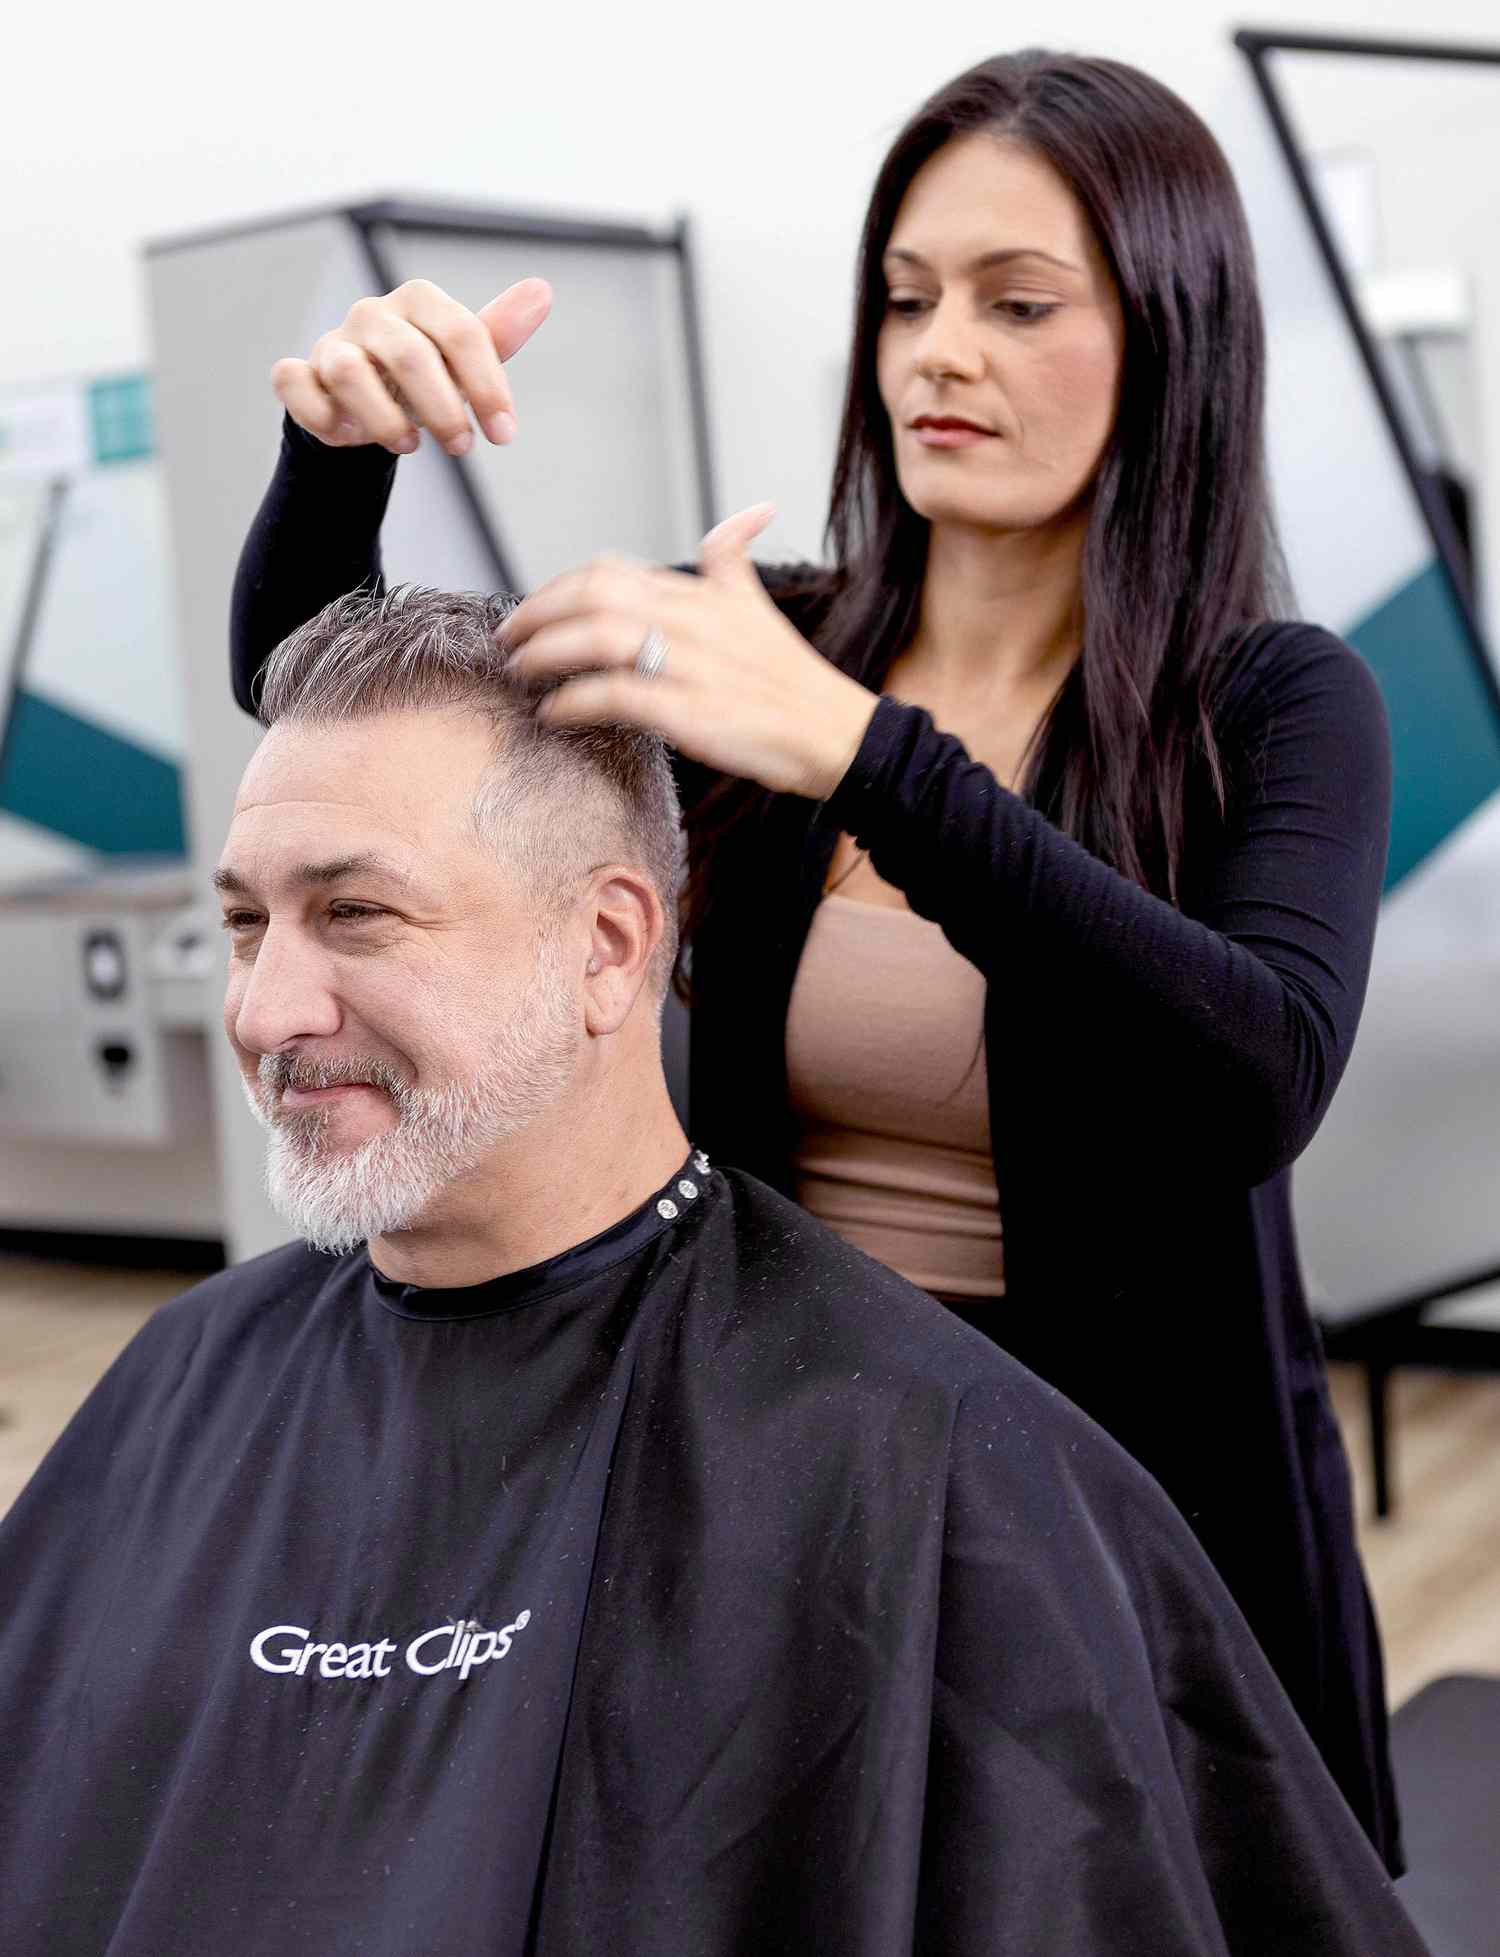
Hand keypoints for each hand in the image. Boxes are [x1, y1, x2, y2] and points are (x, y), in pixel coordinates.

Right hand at [270, 277, 552, 456]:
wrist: (368, 399)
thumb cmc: (423, 374)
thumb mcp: (464, 358)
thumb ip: (498, 331)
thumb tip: (541, 291)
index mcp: (419, 302)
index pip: (461, 332)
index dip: (487, 387)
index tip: (504, 434)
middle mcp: (372, 314)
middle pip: (409, 355)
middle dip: (442, 410)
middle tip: (461, 447)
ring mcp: (331, 342)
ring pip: (349, 372)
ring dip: (384, 419)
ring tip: (409, 445)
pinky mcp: (299, 373)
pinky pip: (296, 385)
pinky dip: (322, 416)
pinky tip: (347, 435)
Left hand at [500, 506, 880, 799]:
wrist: (833, 734)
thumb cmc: (791, 681)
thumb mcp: (760, 604)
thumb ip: (734, 559)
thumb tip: (749, 514)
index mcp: (701, 593)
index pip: (611, 571)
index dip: (559, 587)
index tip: (534, 610)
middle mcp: (692, 620)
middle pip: (593, 596)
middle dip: (538, 614)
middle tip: (508, 639)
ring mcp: (691, 664)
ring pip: (597, 638)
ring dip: (546, 653)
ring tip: (520, 672)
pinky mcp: (690, 711)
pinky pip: (614, 696)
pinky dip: (575, 701)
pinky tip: (555, 712)